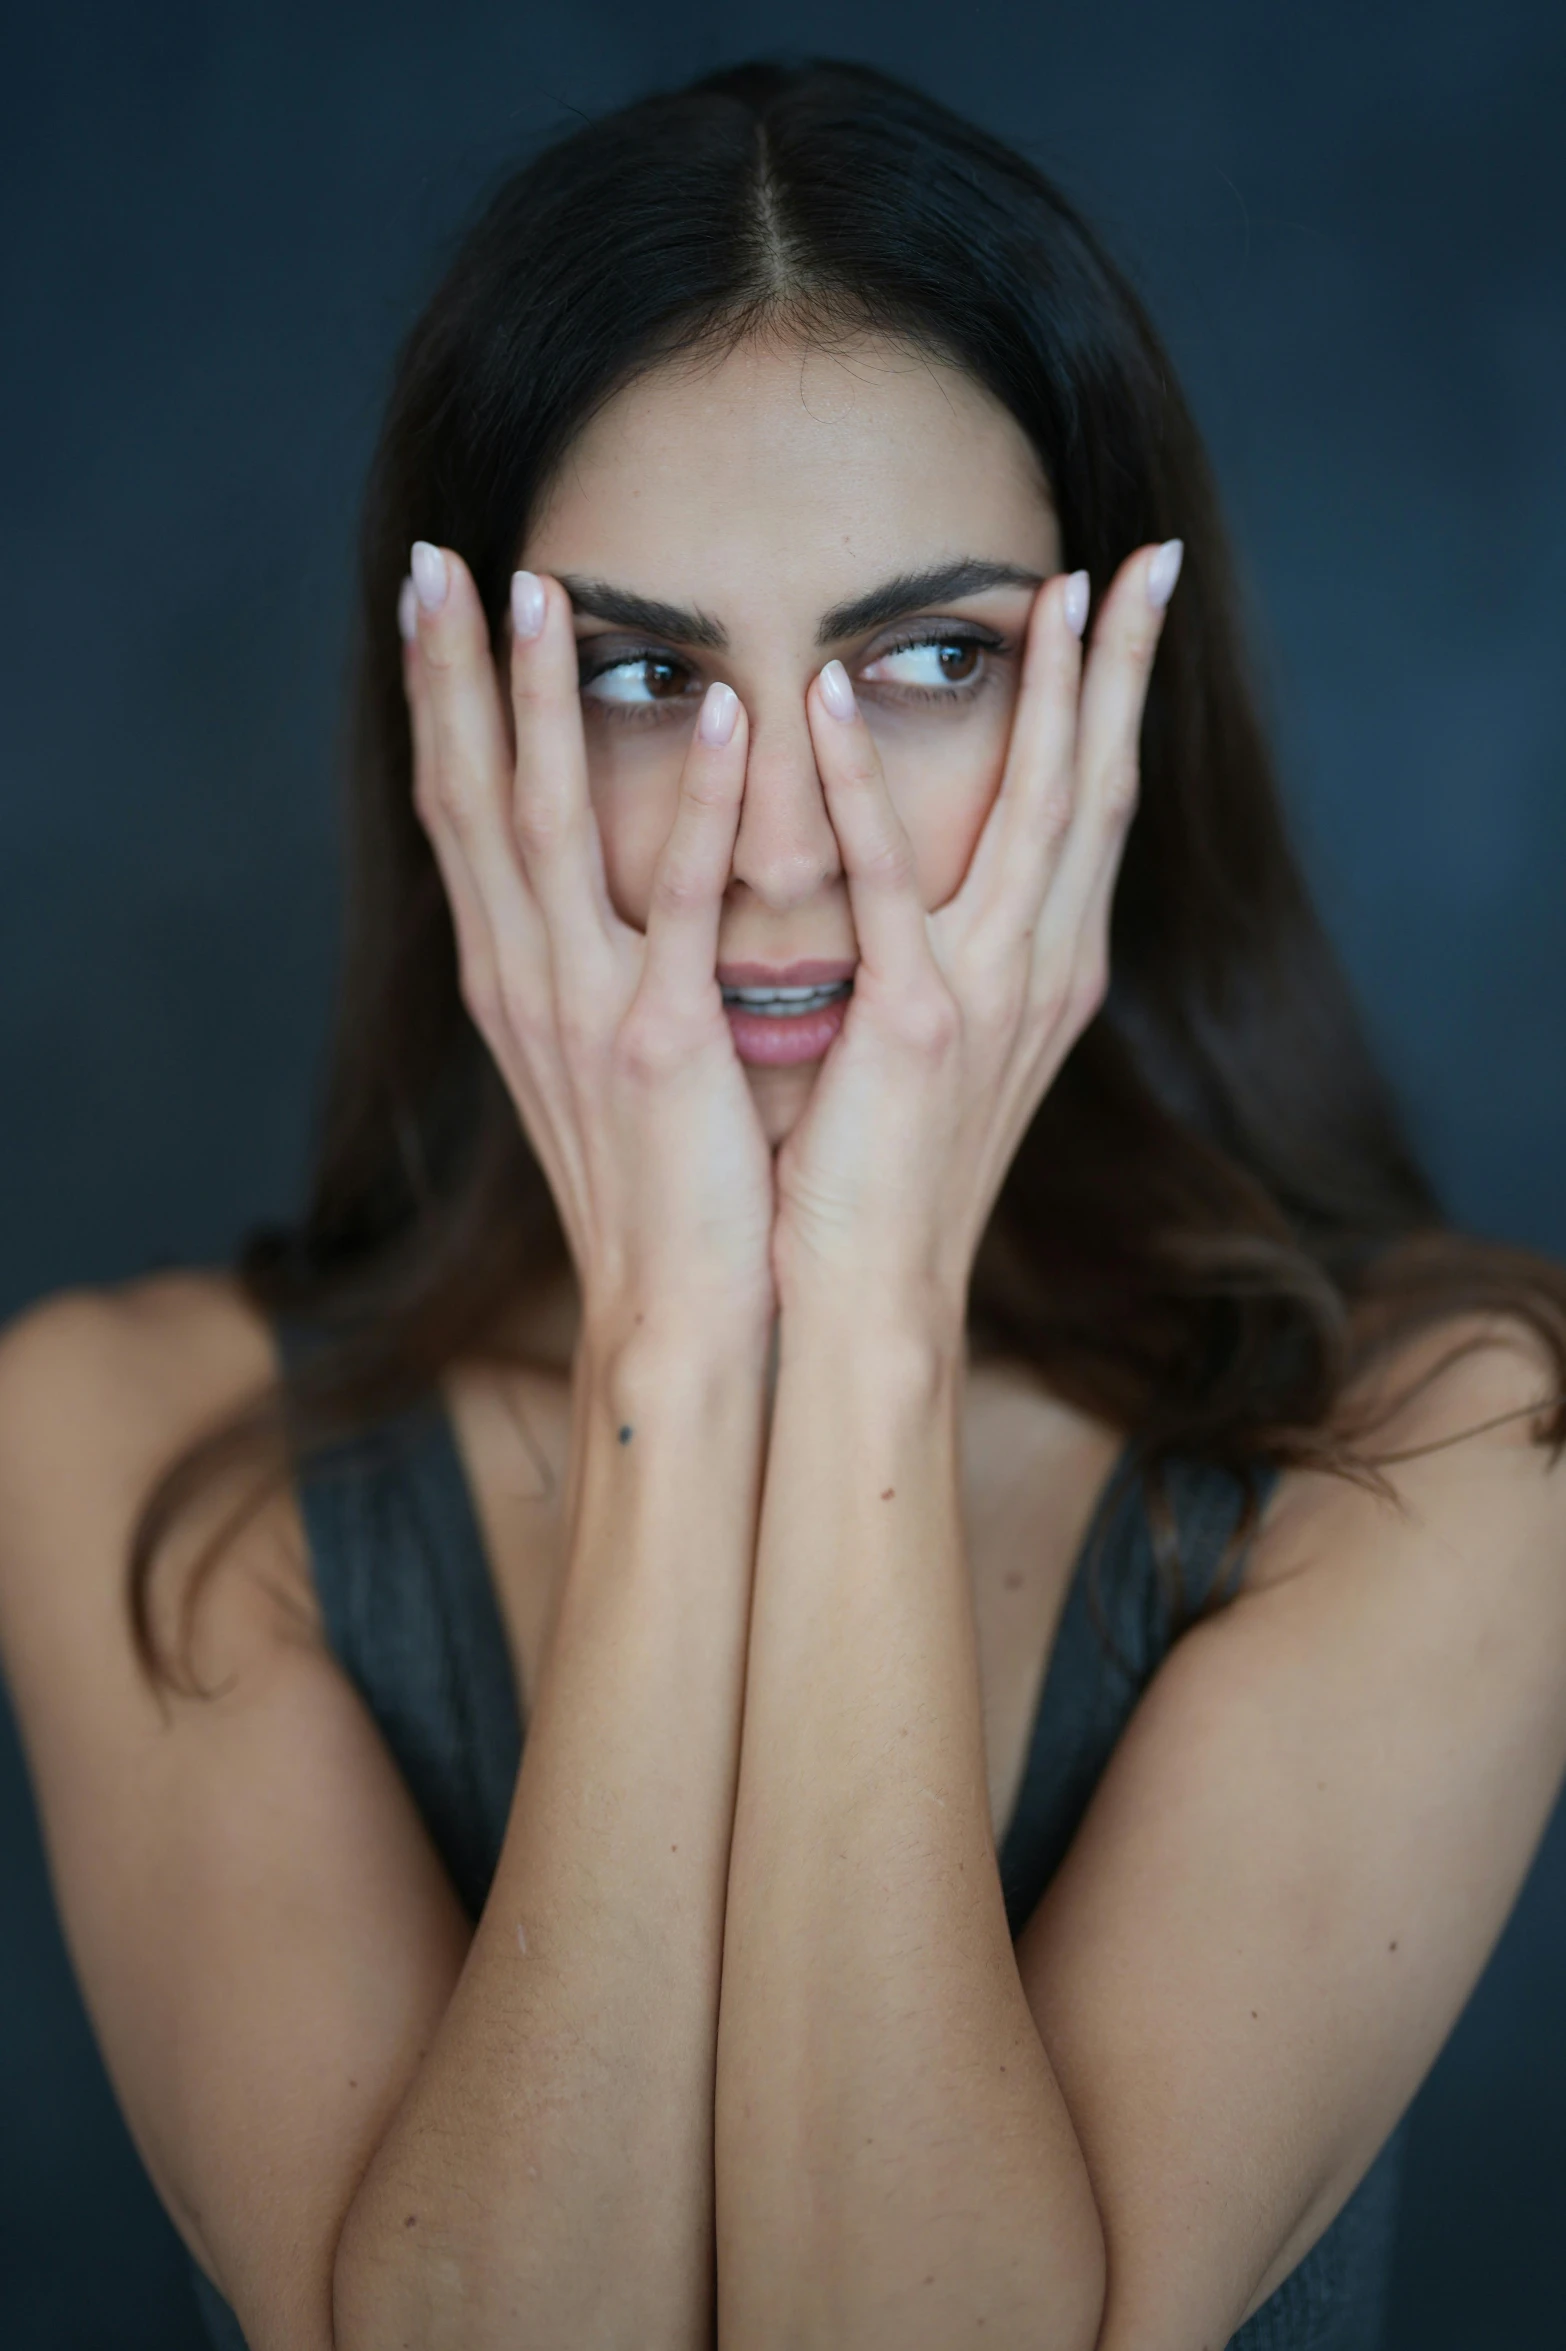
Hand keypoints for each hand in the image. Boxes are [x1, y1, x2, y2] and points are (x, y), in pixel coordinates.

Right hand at [402, 545, 776, 1348]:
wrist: (678, 1309)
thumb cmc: (662, 1185)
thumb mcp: (605, 1060)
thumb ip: (596, 965)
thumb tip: (600, 891)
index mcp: (513, 983)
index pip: (456, 818)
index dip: (438, 708)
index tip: (430, 607)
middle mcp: (524, 983)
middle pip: (466, 800)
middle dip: (448, 676)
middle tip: (435, 562)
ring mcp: (583, 1010)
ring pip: (542, 827)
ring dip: (537, 707)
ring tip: (539, 596)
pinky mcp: (660, 1043)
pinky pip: (676, 902)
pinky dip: (693, 805)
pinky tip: (724, 714)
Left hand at [772, 540, 1182, 1332]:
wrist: (865, 1297)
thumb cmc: (880, 1176)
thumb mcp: (933, 1049)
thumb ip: (942, 955)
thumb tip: (923, 882)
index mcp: (1046, 975)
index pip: (1095, 811)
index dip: (1115, 705)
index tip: (1124, 607)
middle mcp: (1041, 973)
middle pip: (1098, 789)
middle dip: (1123, 670)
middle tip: (1145, 560)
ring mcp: (988, 996)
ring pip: (1036, 814)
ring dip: (1050, 696)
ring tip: (1051, 592)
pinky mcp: (912, 1025)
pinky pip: (885, 883)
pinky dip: (859, 786)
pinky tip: (821, 696)